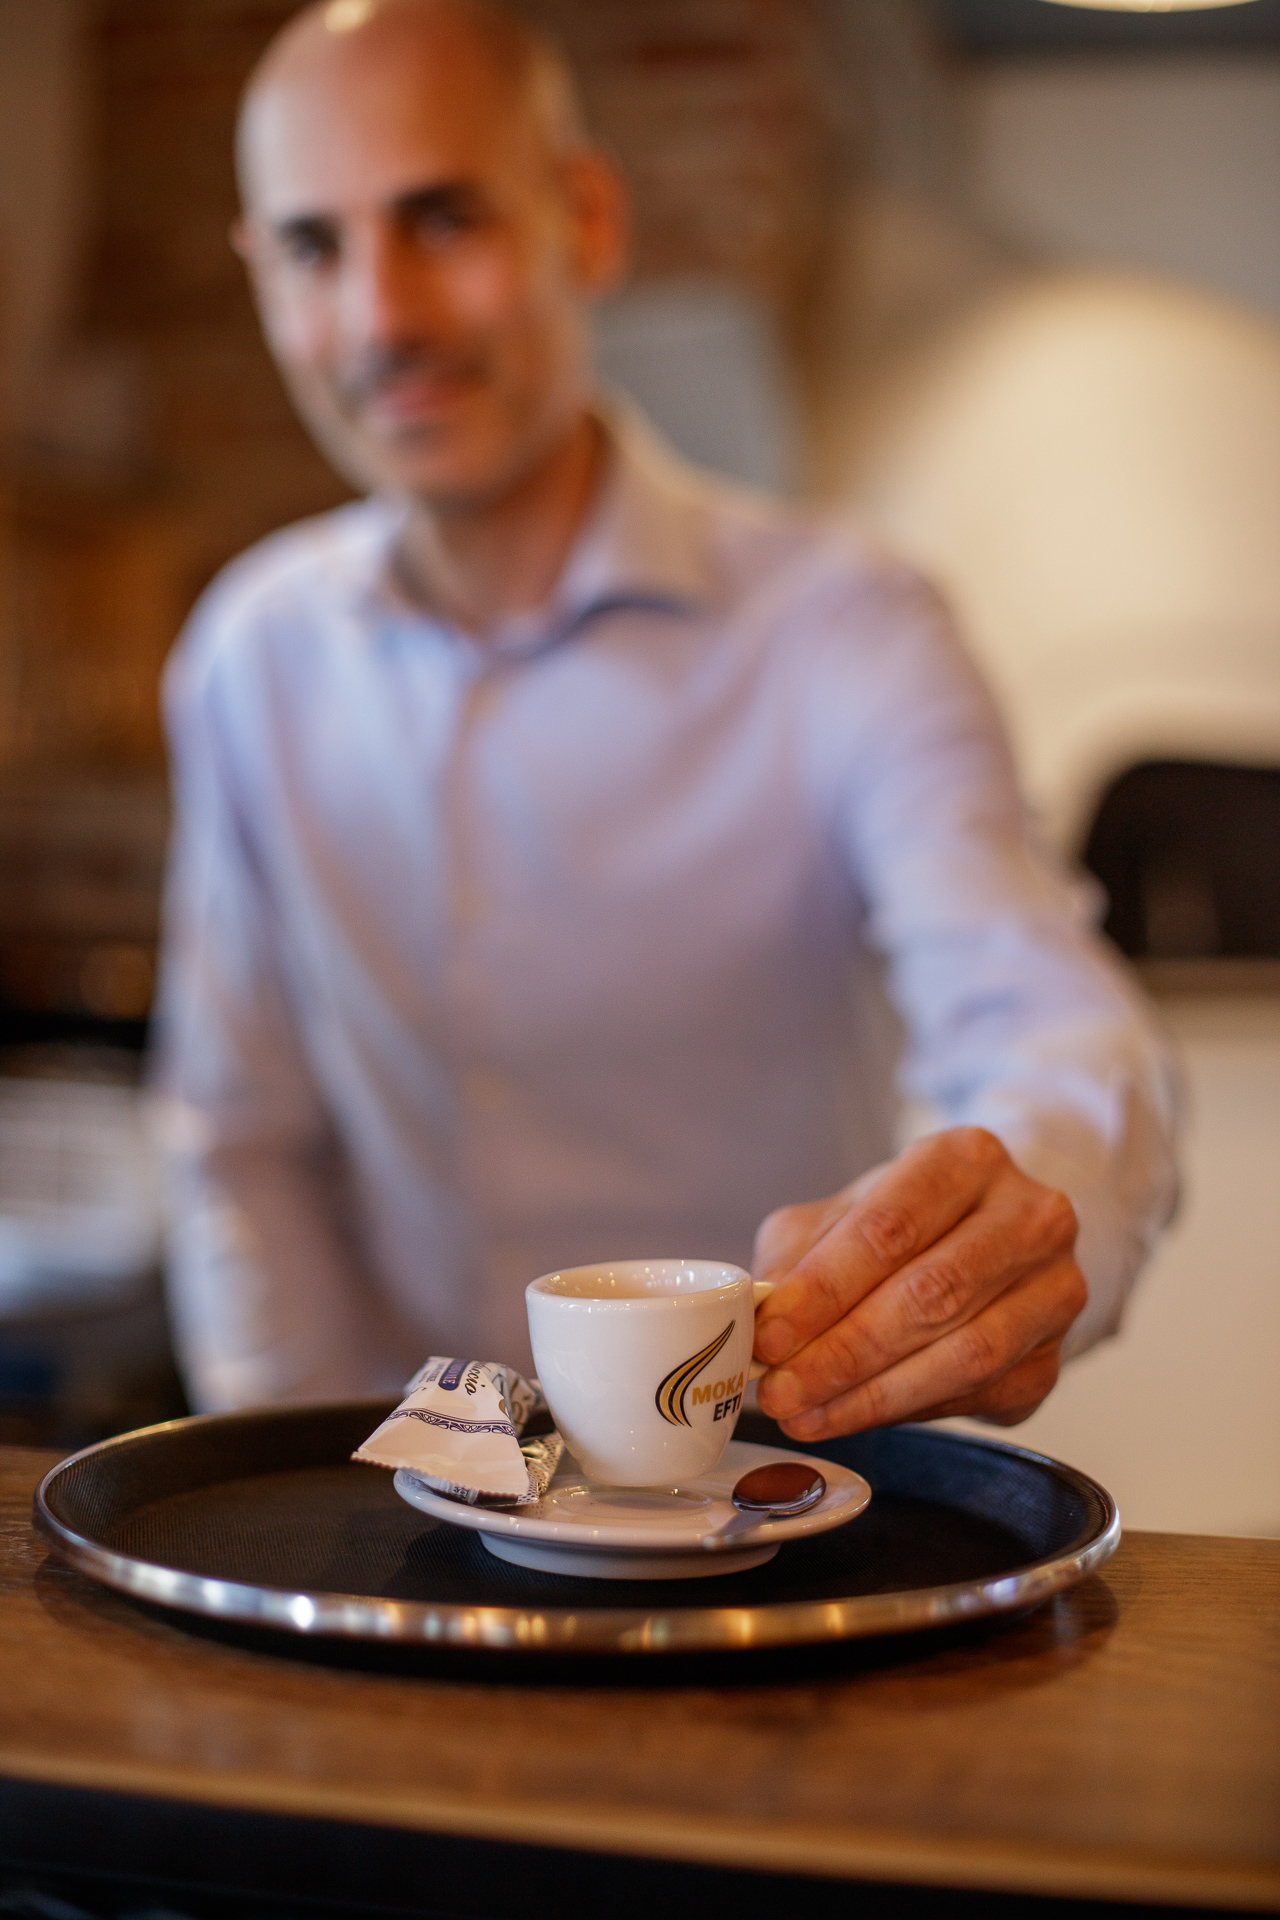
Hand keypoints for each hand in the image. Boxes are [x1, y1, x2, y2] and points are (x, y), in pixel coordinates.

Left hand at [752, 1128, 1084, 1440]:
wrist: (992, 1243)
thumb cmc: (907, 1224)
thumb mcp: (843, 1216)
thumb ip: (800, 1256)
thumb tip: (760, 1316)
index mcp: (966, 1159)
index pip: (890, 1228)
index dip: (825, 1290)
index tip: (771, 1337)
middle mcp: (1027, 1216)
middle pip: (931, 1293)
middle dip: (844, 1352)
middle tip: (782, 1390)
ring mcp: (1053, 1287)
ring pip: (965, 1353)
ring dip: (874, 1395)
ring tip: (808, 1412)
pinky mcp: (1053, 1354)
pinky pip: (981, 1394)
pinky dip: (908, 1411)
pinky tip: (854, 1415)